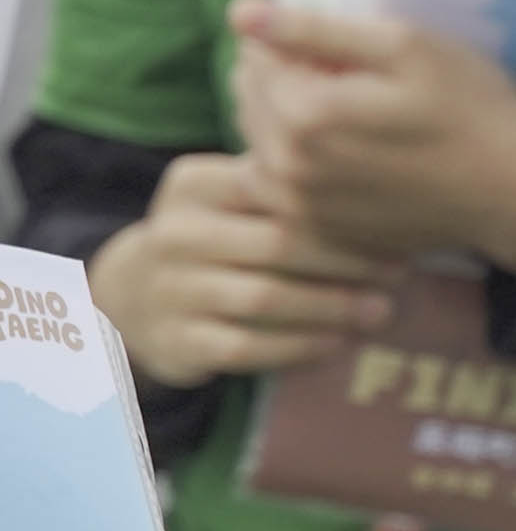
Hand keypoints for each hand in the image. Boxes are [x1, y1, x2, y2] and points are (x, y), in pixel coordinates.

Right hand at [86, 148, 394, 386]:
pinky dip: (300, 346)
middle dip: (347, 260)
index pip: (275, 188)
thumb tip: (383, 193)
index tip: (390, 223)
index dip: (337, 207)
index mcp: (192, 185)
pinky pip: (248, 346)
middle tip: (397, 272)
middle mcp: (172, 233)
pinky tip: (337, 342)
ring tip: (380, 311)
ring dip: (333, 306)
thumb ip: (281, 183)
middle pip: (277, 244)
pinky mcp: (176, 341)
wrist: (132, 297)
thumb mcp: (226, 196)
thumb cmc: (210, 240)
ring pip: (265, 298)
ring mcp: (169, 290)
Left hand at [232, 0, 515, 260]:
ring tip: (347, 108)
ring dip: (283, 117)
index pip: (255, 57)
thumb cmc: (469, 108)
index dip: (291, 40)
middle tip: (347, 76)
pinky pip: (275, 180)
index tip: (339, 47)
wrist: (511, 192)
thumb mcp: (404, 47)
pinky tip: (343, 148)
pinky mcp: (313, 228)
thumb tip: (239, 11)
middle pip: (248, 99)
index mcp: (302, 115)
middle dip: (283, 77)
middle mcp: (285, 167)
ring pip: (257, 140)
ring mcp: (297, 205)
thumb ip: (315, 29)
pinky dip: (293, 157)